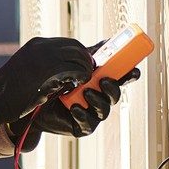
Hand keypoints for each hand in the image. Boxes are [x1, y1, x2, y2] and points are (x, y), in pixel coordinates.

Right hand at [0, 36, 94, 127]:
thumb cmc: (8, 91)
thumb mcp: (27, 70)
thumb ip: (46, 65)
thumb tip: (66, 70)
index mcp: (36, 45)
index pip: (68, 43)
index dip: (80, 54)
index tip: (85, 65)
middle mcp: (42, 46)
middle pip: (76, 47)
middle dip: (86, 60)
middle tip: (88, 73)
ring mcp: (45, 57)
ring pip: (79, 56)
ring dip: (85, 68)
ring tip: (83, 81)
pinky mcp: (49, 71)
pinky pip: (76, 69)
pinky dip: (82, 77)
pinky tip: (77, 85)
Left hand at [12, 67, 139, 143]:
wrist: (33, 102)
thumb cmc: (54, 82)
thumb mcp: (72, 65)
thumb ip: (90, 55)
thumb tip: (107, 41)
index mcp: (100, 83)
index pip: (120, 79)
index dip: (129, 75)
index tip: (134, 71)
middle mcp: (100, 99)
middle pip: (115, 95)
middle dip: (113, 88)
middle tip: (104, 80)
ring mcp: (92, 114)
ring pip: (104, 110)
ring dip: (98, 100)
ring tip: (86, 92)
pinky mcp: (82, 127)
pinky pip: (88, 123)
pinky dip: (83, 114)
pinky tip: (74, 108)